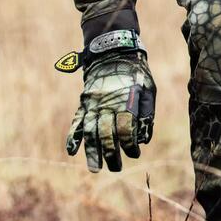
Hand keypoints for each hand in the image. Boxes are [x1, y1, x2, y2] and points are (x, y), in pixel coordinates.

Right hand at [66, 53, 155, 171]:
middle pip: (107, 133)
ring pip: (90, 131)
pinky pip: (76, 120)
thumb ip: (147, 113)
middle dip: (111, 154)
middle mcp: (107, 103)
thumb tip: (144, 139)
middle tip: (116, 168)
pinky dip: (73, 135)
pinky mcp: (84, 102)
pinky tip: (71, 150)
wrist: (113, 51)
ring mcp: (93, 103)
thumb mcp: (148, 88)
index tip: (135, 154)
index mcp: (125, 99)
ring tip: (94, 169)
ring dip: (91, 151)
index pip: (126, 128)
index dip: (130, 144)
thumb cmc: (136, 72)